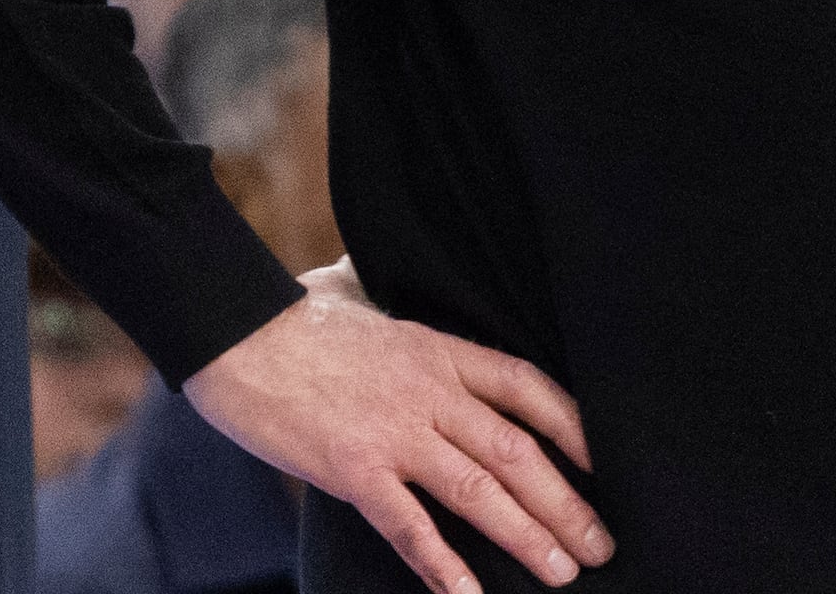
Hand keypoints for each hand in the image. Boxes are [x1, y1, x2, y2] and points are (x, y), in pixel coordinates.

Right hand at [185, 261, 613, 593]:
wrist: (231, 333)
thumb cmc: (288, 312)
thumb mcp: (352, 289)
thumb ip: (377, 291)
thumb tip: (368, 273)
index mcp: (439, 349)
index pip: (527, 387)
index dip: (573, 427)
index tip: (603, 462)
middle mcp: (430, 392)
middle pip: (517, 450)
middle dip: (565, 503)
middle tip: (600, 545)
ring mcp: (393, 432)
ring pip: (479, 491)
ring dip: (527, 535)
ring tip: (562, 573)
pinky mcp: (353, 468)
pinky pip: (410, 526)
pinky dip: (443, 566)